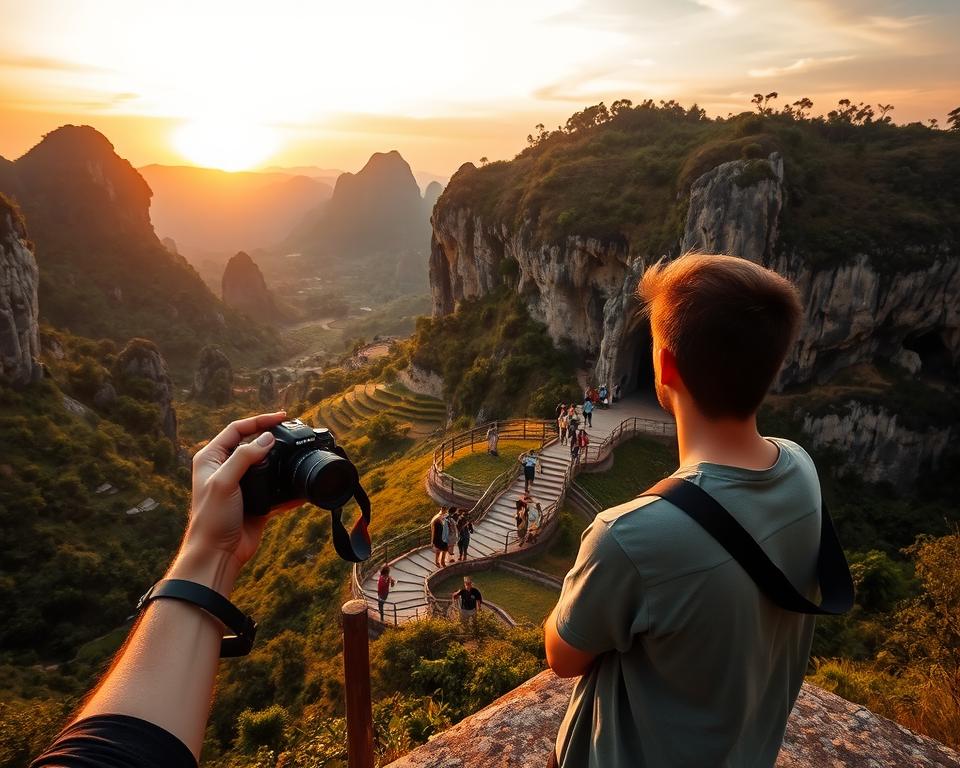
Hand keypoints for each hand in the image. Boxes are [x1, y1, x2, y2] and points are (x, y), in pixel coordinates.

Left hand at [170, 411, 290, 593]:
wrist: (217, 554)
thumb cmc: (212, 518)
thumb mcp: (224, 482)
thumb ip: (245, 457)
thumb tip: (268, 439)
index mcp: (211, 458)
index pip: (237, 429)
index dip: (259, 420)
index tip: (281, 417)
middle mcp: (225, 468)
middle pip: (252, 444)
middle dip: (272, 437)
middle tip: (293, 431)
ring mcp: (241, 484)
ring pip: (265, 464)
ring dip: (281, 459)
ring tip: (298, 453)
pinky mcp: (255, 500)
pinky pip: (275, 488)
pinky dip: (288, 487)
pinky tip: (300, 486)